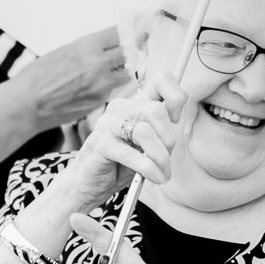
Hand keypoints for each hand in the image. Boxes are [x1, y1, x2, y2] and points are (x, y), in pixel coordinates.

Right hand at [18, 27, 129, 131]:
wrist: (27, 104)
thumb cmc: (37, 77)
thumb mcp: (62, 52)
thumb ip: (85, 50)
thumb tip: (102, 48)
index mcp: (87, 46)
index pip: (117, 34)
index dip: (123, 34)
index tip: (127, 34)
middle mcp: (99, 64)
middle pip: (126, 53)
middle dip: (125, 53)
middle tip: (123, 53)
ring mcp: (102, 85)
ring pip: (124, 74)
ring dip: (120, 72)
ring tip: (108, 73)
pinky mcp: (99, 101)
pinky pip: (111, 90)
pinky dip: (106, 88)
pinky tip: (90, 88)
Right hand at [51, 72, 185, 208]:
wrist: (88, 184)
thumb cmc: (120, 164)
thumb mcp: (147, 145)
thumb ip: (161, 130)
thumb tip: (176, 117)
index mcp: (134, 103)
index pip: (162, 79)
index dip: (175, 97)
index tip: (174, 120)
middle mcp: (120, 108)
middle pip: (157, 110)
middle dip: (168, 139)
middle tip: (166, 158)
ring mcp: (108, 124)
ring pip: (145, 131)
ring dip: (160, 157)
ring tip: (161, 172)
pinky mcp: (100, 144)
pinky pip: (132, 154)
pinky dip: (149, 168)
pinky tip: (155, 177)